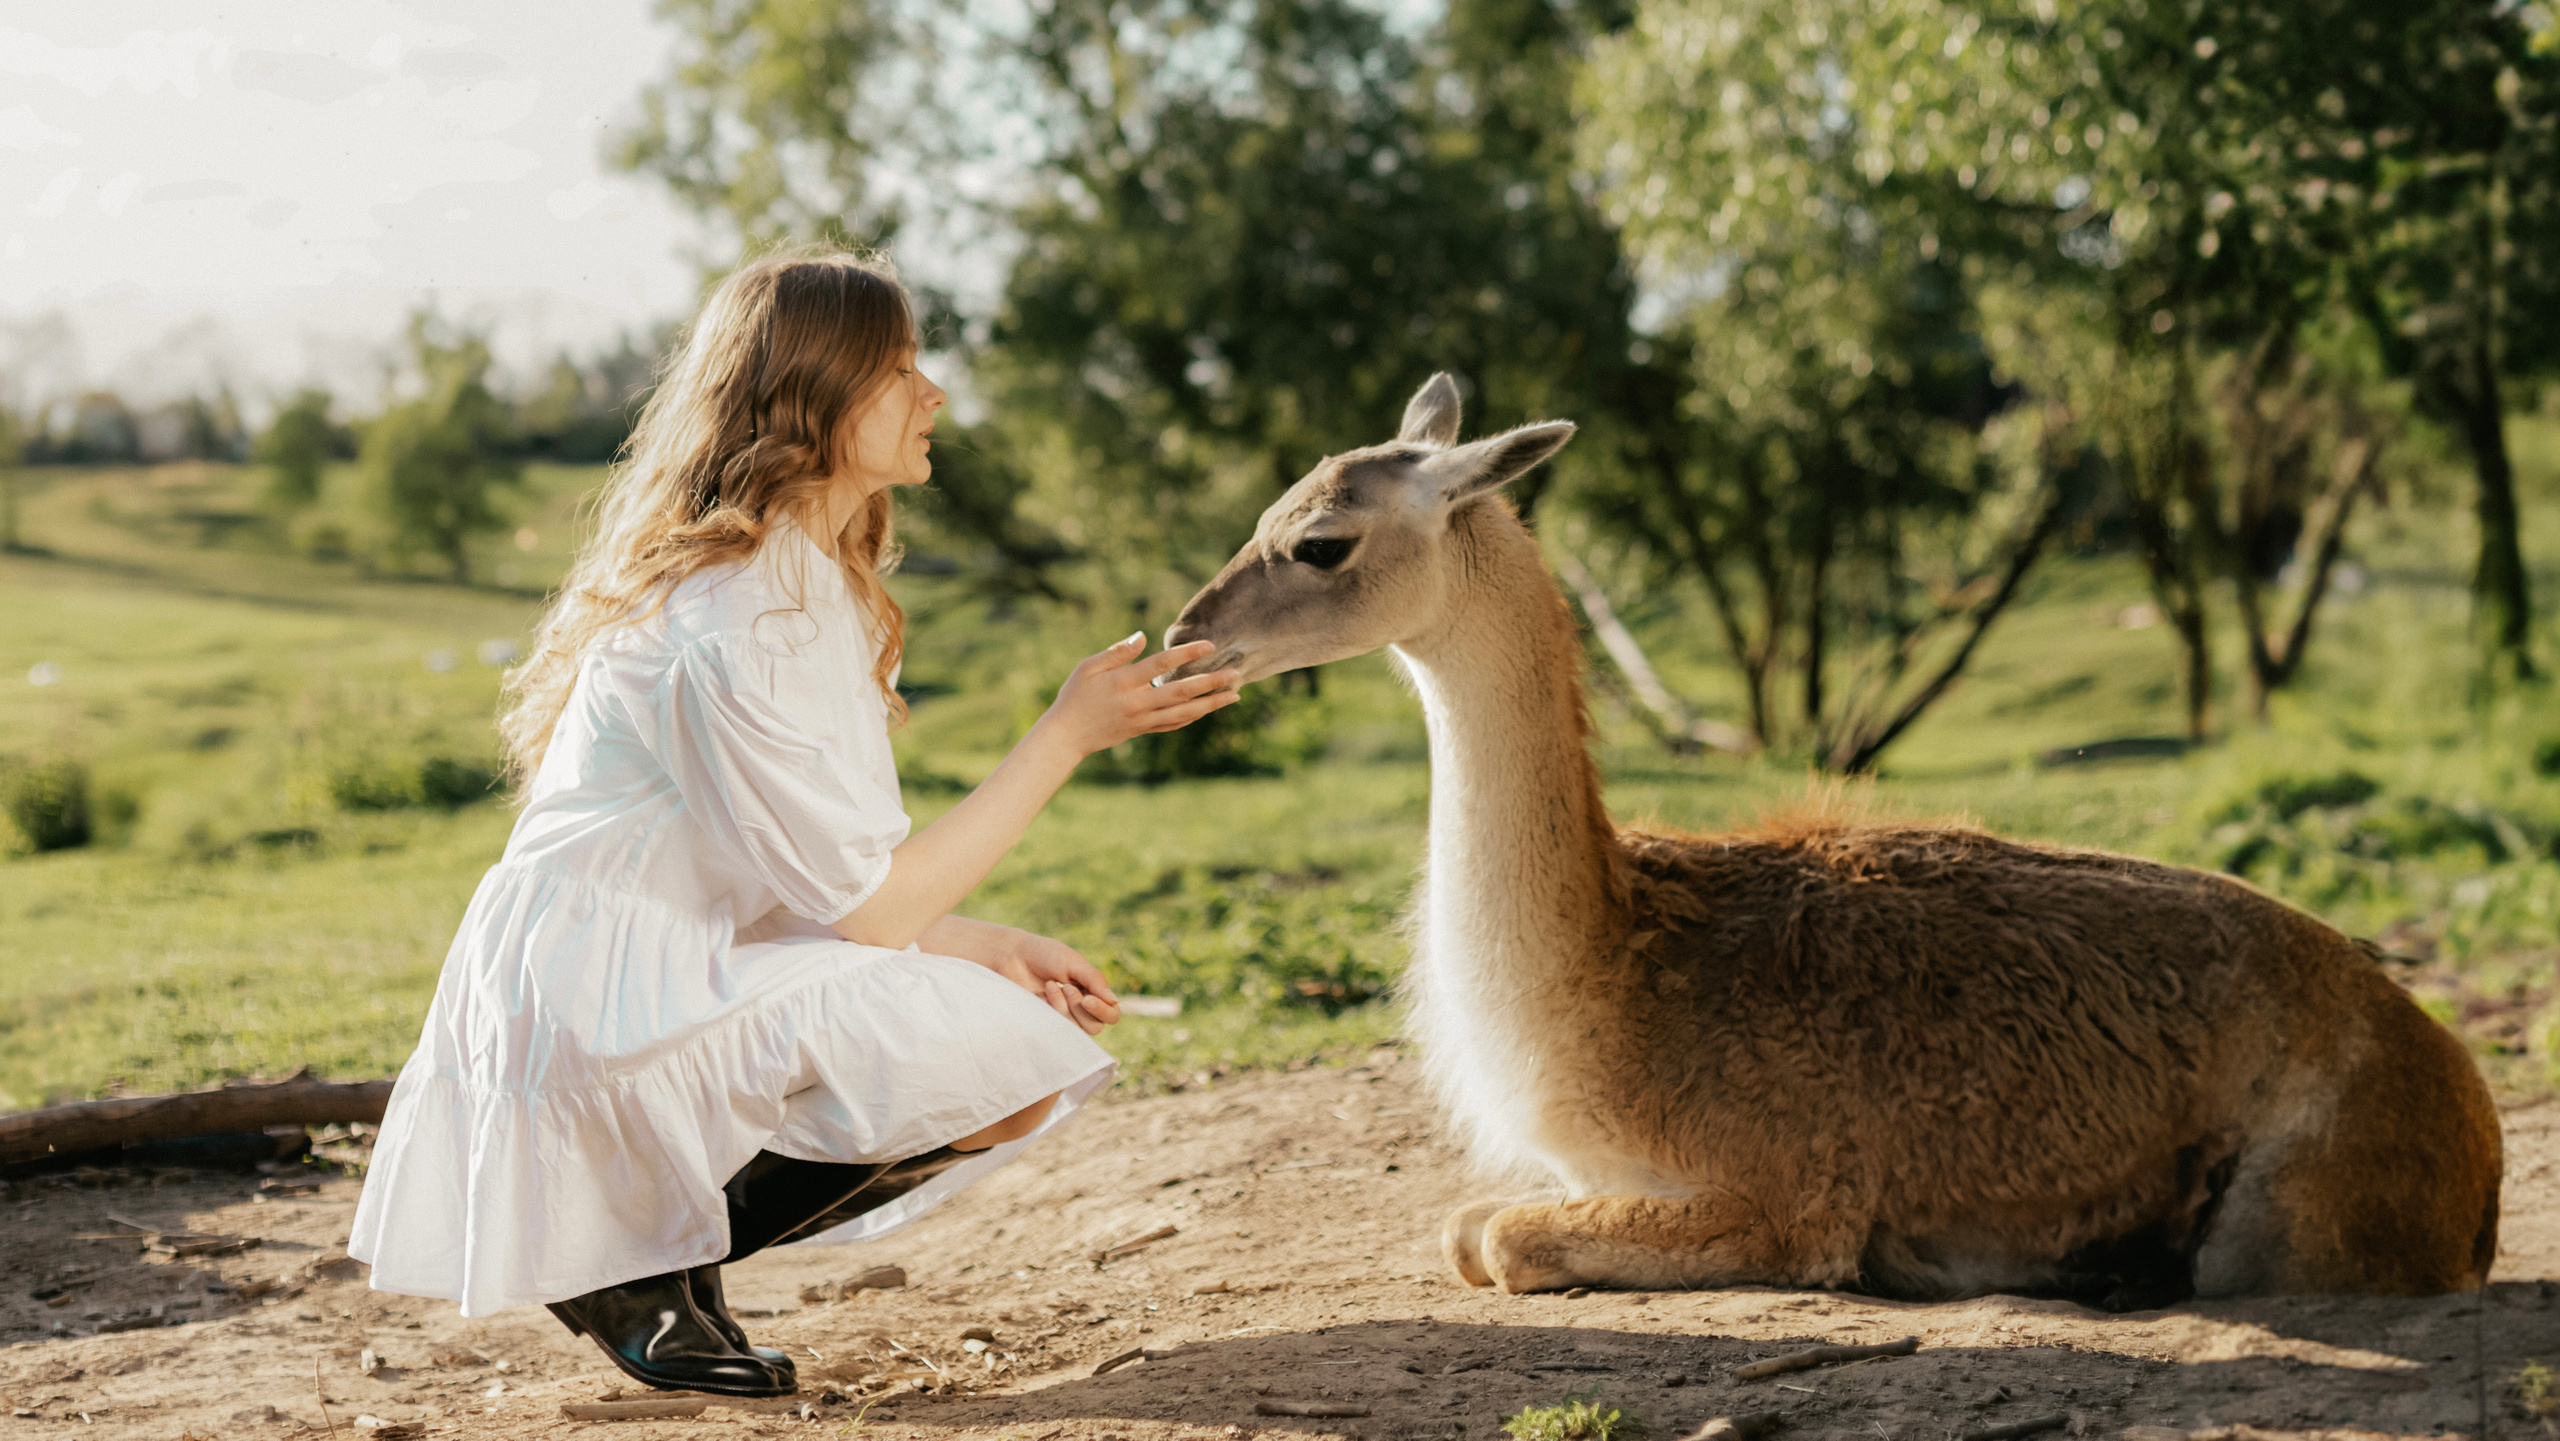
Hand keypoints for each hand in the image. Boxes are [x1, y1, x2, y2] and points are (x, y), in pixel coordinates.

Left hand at [975, 924, 1121, 1035]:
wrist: (1012, 956)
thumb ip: (1095, 981)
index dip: (1104, 1011)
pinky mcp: (1045, 1024)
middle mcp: (1082, 1009)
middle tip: (1066, 987)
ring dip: (1064, 1008)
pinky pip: (1057, 1030)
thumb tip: (1114, 1001)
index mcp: (1093, 993)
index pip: (1112, 1014)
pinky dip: (1052, 1010)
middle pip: (1096, 1027)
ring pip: (1077, 1031)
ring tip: (1050, 986)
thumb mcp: (1074, 963)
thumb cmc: (1044, 955)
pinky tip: (1042, 993)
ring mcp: (1063, 1019)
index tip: (1087, 998)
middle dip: (1080, 1008)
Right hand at [1035, 633, 1241, 757]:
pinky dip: (1194, 716)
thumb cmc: (1074, 696)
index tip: (1209, 645)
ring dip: (1211, 703)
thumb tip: (1143, 636)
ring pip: (1183, 712)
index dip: (1186, 654)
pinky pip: (1174, 724)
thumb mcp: (1087, 668)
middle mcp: (1137, 703)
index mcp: (1123, 682)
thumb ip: (1117, 652)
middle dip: (1210, 682)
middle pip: (1180, 691)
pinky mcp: (1143, 731)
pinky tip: (1209, 708)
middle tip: (1236, 673)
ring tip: (1235, 694)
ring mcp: (1142, 720)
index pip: (1161, 665)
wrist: (1066, 736)